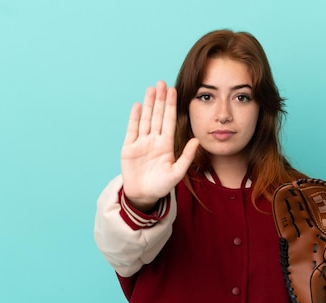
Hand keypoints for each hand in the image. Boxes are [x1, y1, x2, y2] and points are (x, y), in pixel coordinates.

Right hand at [121, 81, 198, 211]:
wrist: (143, 195)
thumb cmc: (161, 186)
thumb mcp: (177, 173)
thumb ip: (186, 156)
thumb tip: (196, 141)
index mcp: (166, 145)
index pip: (168, 121)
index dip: (170, 106)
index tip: (173, 91)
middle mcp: (154, 140)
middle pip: (157, 115)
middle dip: (159, 99)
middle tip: (162, 82)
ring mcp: (141, 143)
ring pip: (145, 119)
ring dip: (148, 104)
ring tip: (151, 89)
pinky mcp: (129, 147)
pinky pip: (132, 129)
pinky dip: (135, 117)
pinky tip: (138, 105)